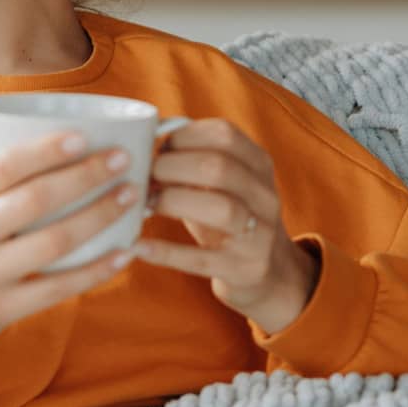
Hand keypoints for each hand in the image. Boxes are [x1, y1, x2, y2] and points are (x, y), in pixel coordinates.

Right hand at [0, 86, 139, 406]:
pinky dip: (95, 271)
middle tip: (123, 160)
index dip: (44, 151)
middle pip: (33, 202)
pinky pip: (57, 290)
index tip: (84, 137)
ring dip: (99, 217)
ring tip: (131, 195)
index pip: (0, 168)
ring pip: (52, 244)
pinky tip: (124, 252)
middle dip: (85, 177)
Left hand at [132, 117, 319, 331]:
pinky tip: (139, 246)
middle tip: (146, 177)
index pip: (225, 135)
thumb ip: (193, 159)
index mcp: (259, 164)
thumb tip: (143, 140)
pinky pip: (202, 259)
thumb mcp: (223, 183)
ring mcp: (259, 234)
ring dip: (172, 201)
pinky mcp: (245, 269)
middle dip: (172, 167)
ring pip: (220, 208)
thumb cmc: (228, 216)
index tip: (157, 148)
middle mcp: (265, 196)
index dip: (184, 137)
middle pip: (219, 168)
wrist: (267, 271)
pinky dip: (167, 252)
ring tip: (146, 205)